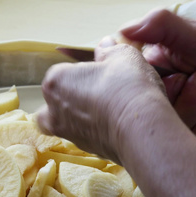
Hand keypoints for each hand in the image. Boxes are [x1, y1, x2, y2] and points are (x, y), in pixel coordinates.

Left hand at [37, 38, 167, 163]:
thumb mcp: (122, 56)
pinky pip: (89, 138)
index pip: (62, 73)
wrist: (140, 128)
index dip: (83, 72)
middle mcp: (54, 111)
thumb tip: (106, 45)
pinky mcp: (88, 151)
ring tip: (110, 111)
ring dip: (83, 118)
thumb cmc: (126, 87)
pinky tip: (119, 125)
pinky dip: (99, 133)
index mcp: (56, 82)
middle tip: (97, 93)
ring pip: (68, 124)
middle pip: (55, 103)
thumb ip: (110, 50)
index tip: (102, 72)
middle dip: (71, 99)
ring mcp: (70, 134)